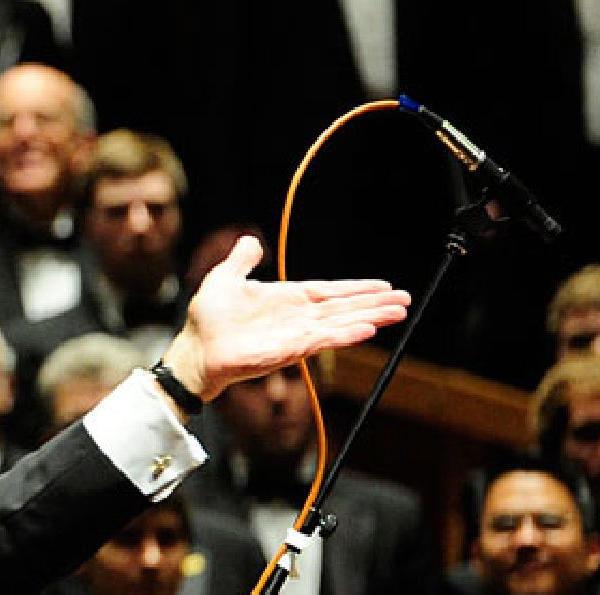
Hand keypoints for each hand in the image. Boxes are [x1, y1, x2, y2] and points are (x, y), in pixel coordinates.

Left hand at [159, 236, 410, 403]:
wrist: (194, 348)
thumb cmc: (208, 318)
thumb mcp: (225, 278)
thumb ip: (242, 260)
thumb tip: (251, 240)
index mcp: (287, 299)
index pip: (330, 292)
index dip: (357, 289)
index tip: (384, 286)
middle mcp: (297, 317)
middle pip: (344, 308)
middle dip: (375, 304)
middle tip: (405, 301)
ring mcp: (295, 334)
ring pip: (340, 324)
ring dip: (369, 318)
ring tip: (397, 313)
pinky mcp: (288, 350)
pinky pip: (322, 340)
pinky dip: (345, 335)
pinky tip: (367, 330)